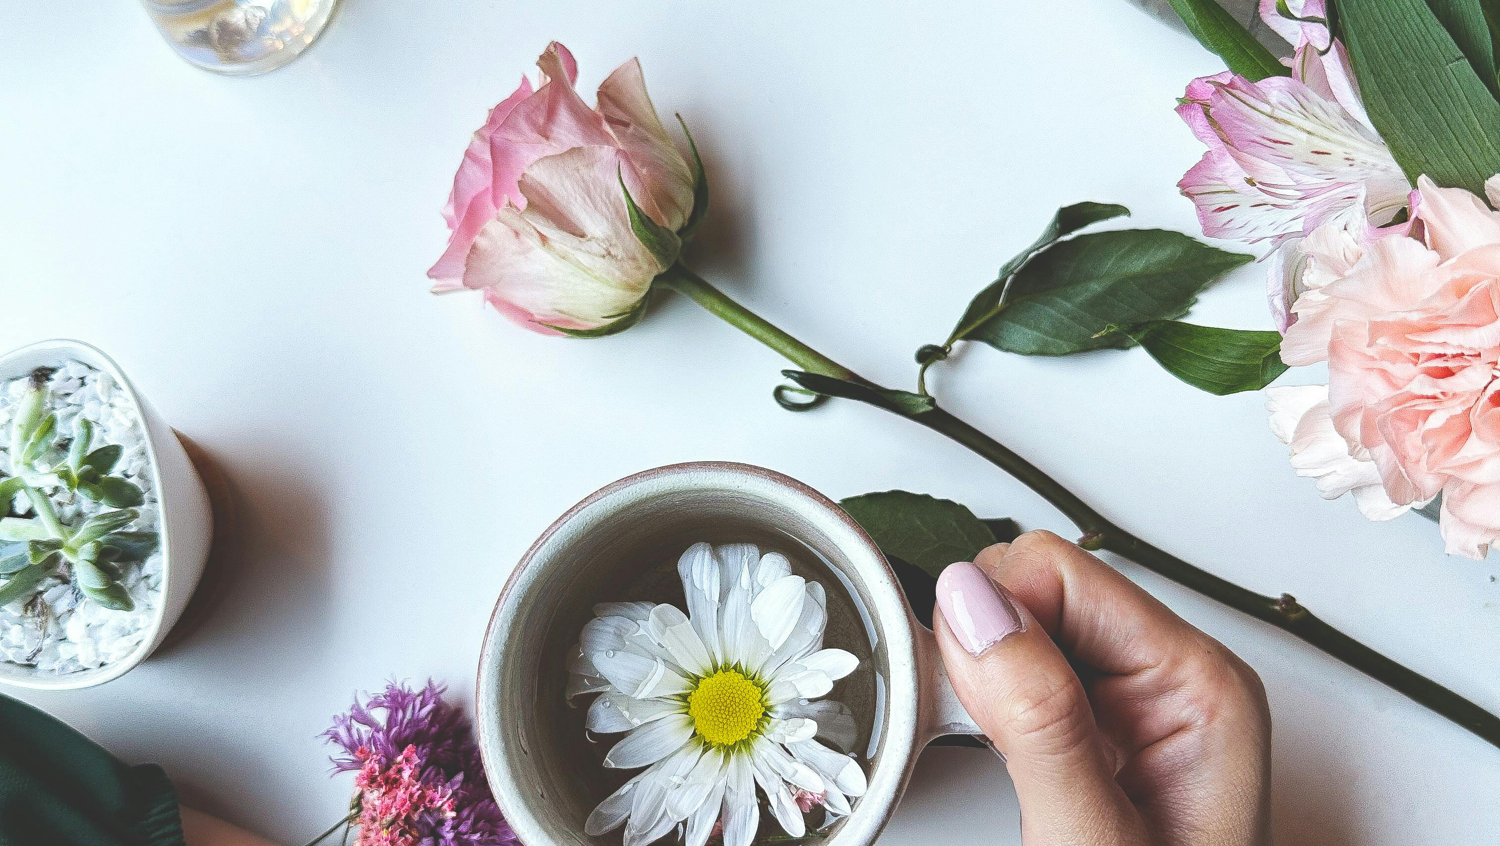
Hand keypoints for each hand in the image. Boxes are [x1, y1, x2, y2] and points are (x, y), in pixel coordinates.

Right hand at [932, 531, 1272, 845]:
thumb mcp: (1091, 841)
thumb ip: (1038, 720)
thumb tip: (975, 602)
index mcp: (1197, 684)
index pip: (1060, 572)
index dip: (994, 616)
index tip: (967, 689)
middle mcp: (1170, 678)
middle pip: (1037, 587)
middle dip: (984, 640)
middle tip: (980, 732)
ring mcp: (1132, 702)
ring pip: (1018, 624)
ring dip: (978, 670)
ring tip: (988, 748)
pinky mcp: (1093, 727)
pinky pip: (1017, 669)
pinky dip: (982, 695)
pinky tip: (990, 745)